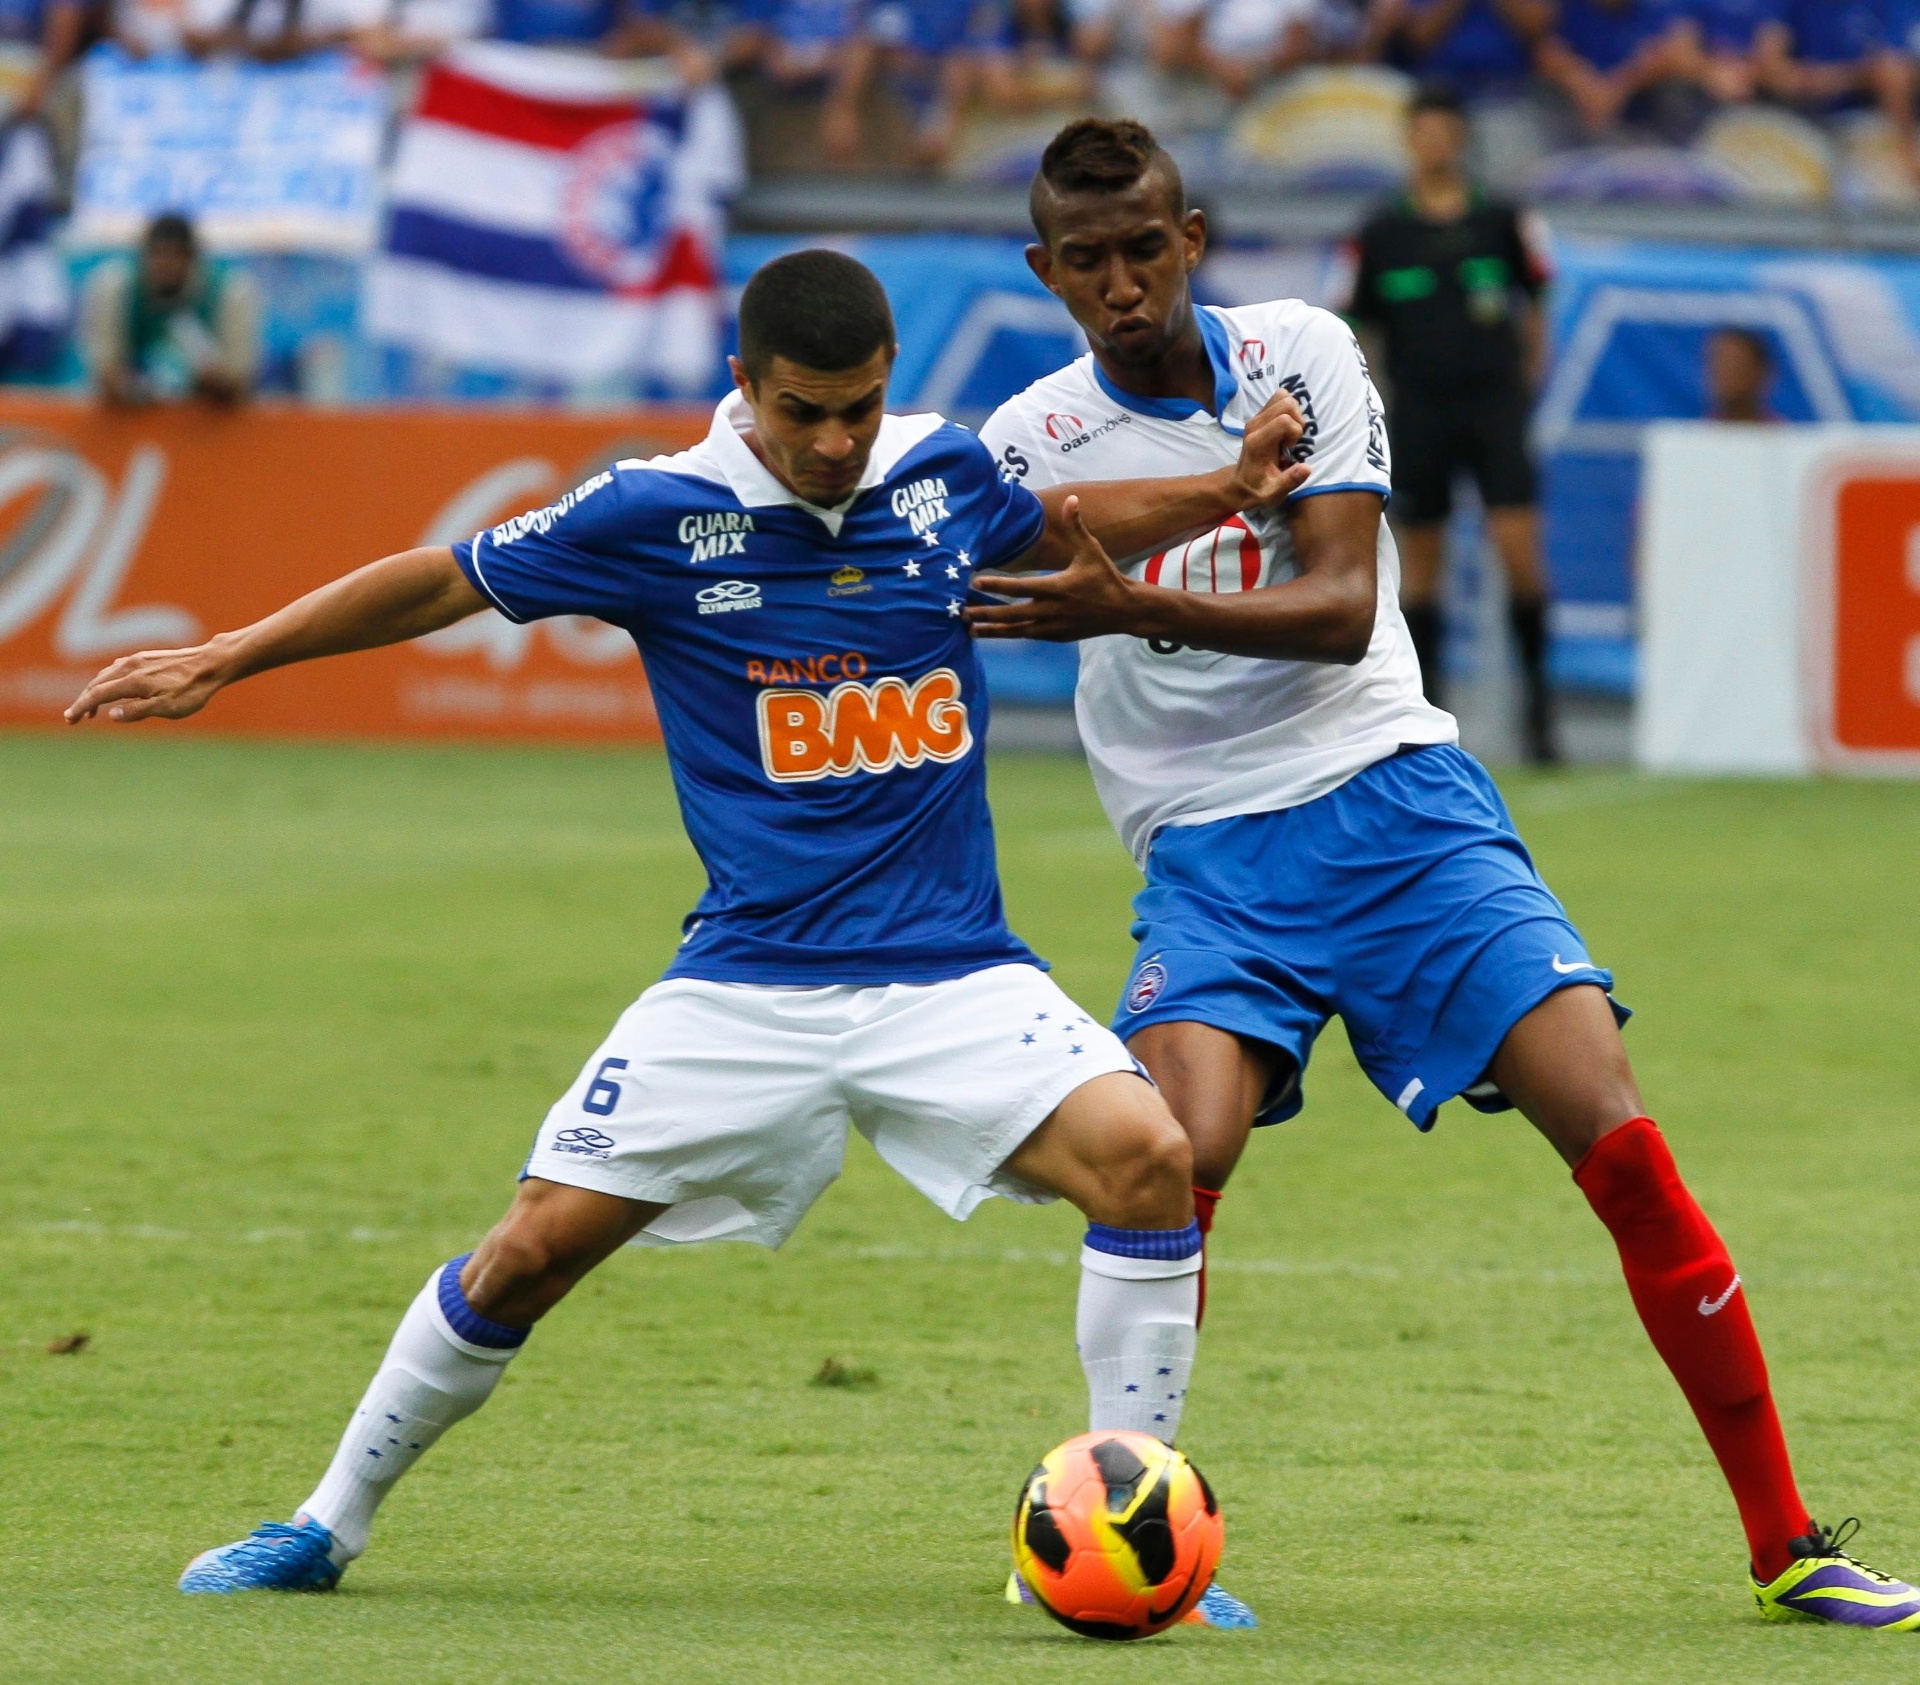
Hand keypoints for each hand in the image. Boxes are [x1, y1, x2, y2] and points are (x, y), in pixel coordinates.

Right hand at [66, 641, 231, 723]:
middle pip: (97, 684)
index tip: (70, 720)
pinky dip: (107, 680)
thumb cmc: (192, 689)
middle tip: (75, 718)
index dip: (81, 707)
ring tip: (92, 708)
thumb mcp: (167, 708)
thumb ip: (138, 711)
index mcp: (132, 681)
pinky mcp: (146, 657)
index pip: (97, 695)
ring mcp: (137, 659)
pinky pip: (117, 668)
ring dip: (94, 691)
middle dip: (83, 701)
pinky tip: (111, 688)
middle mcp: (130, 666)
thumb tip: (111, 714)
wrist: (211, 663)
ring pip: (106, 675)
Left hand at [967, 495, 1143, 642]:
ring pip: (1017, 630)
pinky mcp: (1055, 636)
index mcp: (1057, 588)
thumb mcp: (1092, 551)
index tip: (976, 582)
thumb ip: (1077, 527)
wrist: (1125, 610)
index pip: (1021, 588)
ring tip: (970, 630)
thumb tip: (1071, 500)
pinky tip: (993, 632)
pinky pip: (1028, 635)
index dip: (997, 585)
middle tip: (961, 613)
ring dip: (992, 630)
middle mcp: (1052, 610)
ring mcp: (1053, 627)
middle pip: (1012, 614)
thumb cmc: (1106, 578)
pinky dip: (1009, 634)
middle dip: (986, 613)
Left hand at [1228, 390, 1313, 507]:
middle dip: (1297, 420)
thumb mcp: (1274, 493)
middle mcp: (1254, 425)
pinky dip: (1289, 410)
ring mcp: (1255, 417)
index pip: (1285, 420)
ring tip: (1289, 434)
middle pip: (1286, 402)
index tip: (1290, 449)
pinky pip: (1279, 399)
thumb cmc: (1258, 489)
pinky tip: (1285, 429)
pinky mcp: (1259, 415)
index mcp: (1257, 442)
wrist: (1240, 484)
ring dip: (1294, 413)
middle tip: (1291, 440)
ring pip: (1283, 396)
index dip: (1295, 432)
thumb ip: (1290, 481)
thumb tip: (1307, 468)